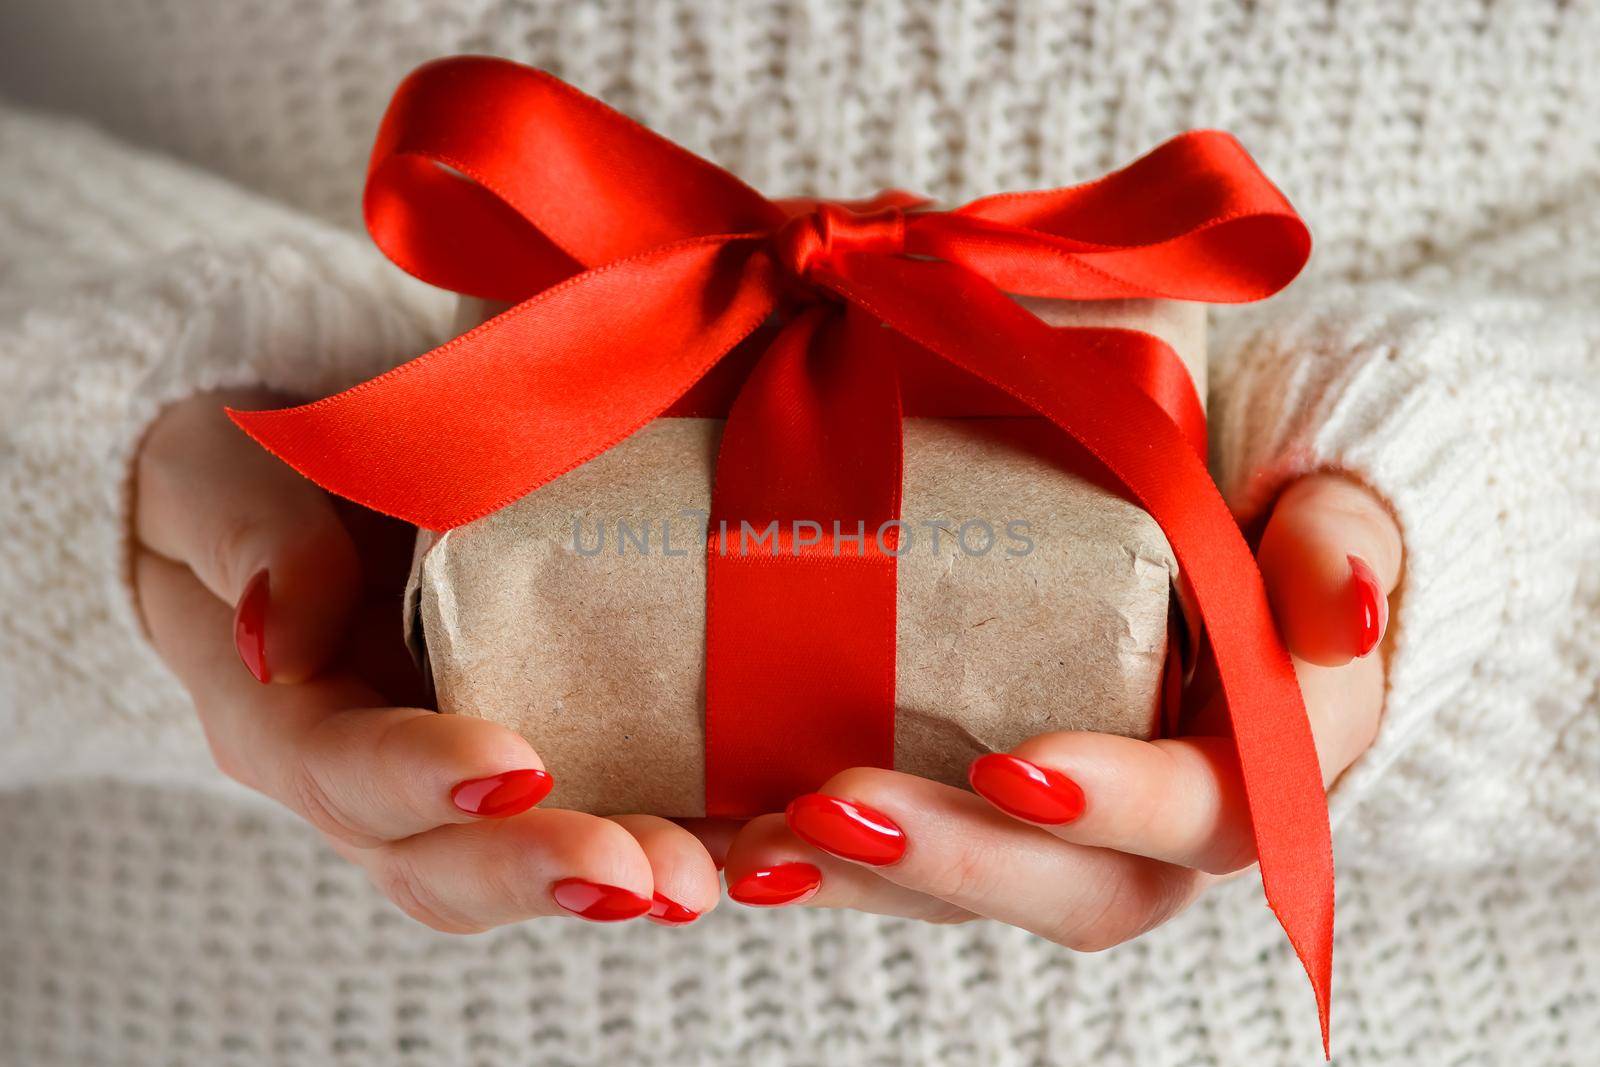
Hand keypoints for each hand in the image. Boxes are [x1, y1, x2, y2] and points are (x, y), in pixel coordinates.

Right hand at [133, 390, 718, 929]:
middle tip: (637, 876)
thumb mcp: (220, 475)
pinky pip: (593, 816)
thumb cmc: (260, 474)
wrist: (320, 484)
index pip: (342, 771)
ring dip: (615, 877)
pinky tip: (736, 842)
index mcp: (284, 715)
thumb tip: (278, 634)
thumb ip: (249, 540)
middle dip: (537, 871)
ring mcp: (452, 785)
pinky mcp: (533, 758)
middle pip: (437, 861)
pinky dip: (663, 838)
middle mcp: (368, 779)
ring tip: (695, 883)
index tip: (518, 769)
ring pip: (522, 864)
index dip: (424, 779)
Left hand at [713, 474, 1400, 943]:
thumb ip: (1344, 544)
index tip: (1012, 764)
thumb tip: (1345, 606)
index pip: (1206, 813)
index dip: (1115, 803)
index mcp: (1264, 766)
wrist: (1227, 544)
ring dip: (867, 882)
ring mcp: (1074, 833)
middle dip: (953, 863)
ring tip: (756, 851)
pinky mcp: (996, 813)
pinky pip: (921, 862)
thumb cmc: (1274, 530)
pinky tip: (739, 846)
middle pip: (1076, 891)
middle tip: (830, 809)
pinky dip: (832, 863)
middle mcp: (1166, 829)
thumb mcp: (1331, 517)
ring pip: (981, 894)